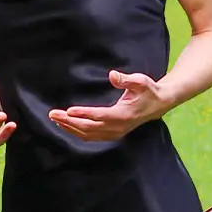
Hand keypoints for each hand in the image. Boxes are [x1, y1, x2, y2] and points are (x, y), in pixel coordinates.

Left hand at [47, 70, 168, 142]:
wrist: (158, 104)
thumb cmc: (148, 90)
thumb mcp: (141, 81)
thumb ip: (126, 79)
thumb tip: (112, 75)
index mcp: (124, 115)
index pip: (100, 116)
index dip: (83, 114)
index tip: (68, 110)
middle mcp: (118, 127)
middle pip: (89, 128)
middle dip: (69, 121)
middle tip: (53, 114)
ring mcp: (114, 133)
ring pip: (88, 134)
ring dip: (70, 127)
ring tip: (55, 118)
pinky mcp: (111, 134)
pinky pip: (91, 136)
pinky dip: (76, 132)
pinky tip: (66, 125)